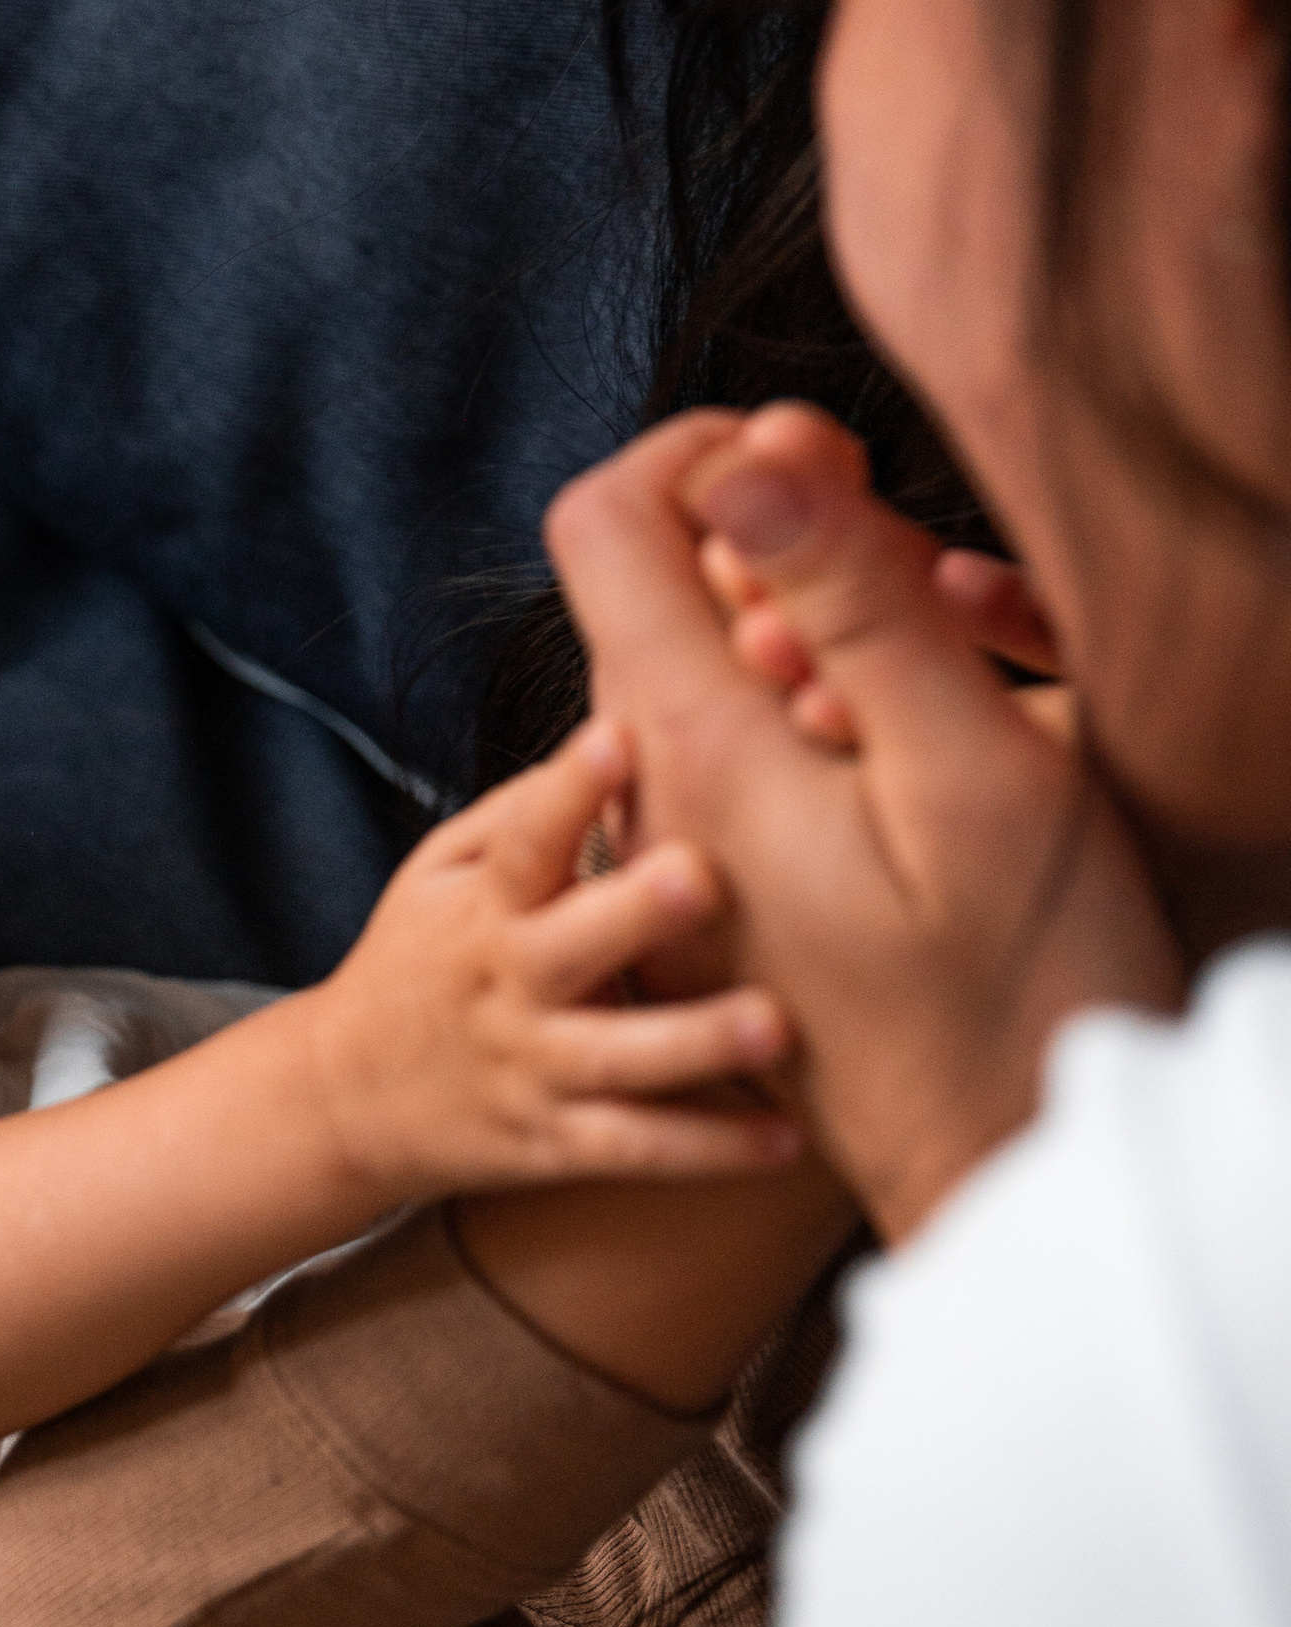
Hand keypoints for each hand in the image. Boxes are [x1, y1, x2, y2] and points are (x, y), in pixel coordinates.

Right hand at [302, 713, 805, 1201]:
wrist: (344, 1099)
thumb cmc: (424, 960)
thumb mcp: (438, 872)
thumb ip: (523, 813)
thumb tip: (625, 733)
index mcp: (482, 904)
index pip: (521, 837)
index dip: (566, 788)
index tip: (620, 736)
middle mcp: (507, 983)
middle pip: (571, 946)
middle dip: (638, 911)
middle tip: (707, 876)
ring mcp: (532, 1069)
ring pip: (617, 1061)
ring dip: (697, 1043)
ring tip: (777, 1024)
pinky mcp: (555, 1143)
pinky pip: (638, 1148)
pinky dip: (712, 1150)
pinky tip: (790, 1140)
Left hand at [546, 405, 1183, 1240]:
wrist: (1010, 1174)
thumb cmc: (1017, 984)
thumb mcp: (959, 770)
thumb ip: (848, 600)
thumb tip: (742, 453)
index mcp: (688, 740)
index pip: (609, 519)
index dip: (715, 452)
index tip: (837, 461)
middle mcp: (658, 791)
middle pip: (679, 591)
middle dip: (807, 548)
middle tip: (948, 599)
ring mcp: (696, 855)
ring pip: (734, 674)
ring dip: (845, 641)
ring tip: (964, 690)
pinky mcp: (745, 905)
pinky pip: (767, 767)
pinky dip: (847, 728)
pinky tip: (943, 768)